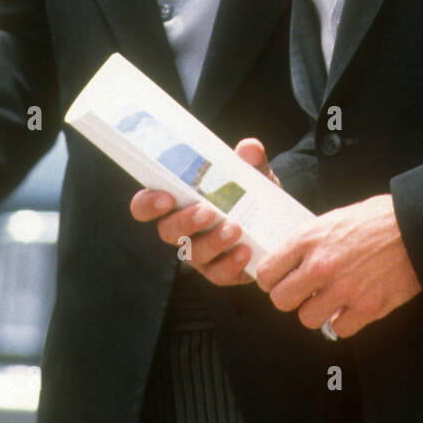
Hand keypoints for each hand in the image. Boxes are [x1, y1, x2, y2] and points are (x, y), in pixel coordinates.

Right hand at [129, 137, 276, 285]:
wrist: (276, 222)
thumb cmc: (250, 192)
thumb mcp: (252, 172)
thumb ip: (249, 159)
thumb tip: (249, 149)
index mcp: (178, 202)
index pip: (145, 205)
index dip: (148, 204)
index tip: (166, 197)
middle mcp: (182, 230)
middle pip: (168, 231)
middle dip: (185, 221)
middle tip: (207, 211)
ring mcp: (200, 253)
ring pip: (194, 253)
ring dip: (213, 241)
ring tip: (235, 228)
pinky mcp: (220, 271)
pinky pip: (218, 274)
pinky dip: (231, 263)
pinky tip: (245, 251)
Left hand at [256, 194, 421, 338]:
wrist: (418, 228)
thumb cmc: (379, 219)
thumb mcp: (335, 218)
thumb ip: (312, 240)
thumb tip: (293, 259)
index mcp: (309, 239)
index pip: (267, 273)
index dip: (272, 279)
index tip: (280, 280)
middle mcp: (321, 266)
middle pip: (281, 301)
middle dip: (291, 298)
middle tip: (303, 293)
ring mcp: (343, 290)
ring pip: (307, 319)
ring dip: (317, 312)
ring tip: (331, 299)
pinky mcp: (366, 308)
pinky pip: (339, 329)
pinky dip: (344, 321)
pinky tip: (351, 307)